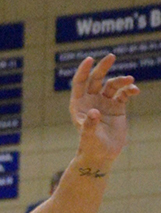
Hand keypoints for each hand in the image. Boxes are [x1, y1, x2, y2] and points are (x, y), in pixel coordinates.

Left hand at [69, 54, 136, 169]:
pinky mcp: (117, 108)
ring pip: (112, 85)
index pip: (79, 83)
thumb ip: (90, 124)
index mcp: (79, 104)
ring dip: (121, 80)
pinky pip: (123, 94)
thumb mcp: (89, 136)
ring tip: (130, 80)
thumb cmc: (90, 147)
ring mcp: (104, 103)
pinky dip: (129, 90)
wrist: (102, 156)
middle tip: (111, 56)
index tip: (90, 59)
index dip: (83, 70)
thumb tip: (95, 112)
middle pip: (96, 79)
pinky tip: (135, 91)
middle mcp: (91, 101)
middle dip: (103, 68)